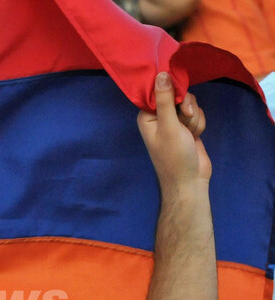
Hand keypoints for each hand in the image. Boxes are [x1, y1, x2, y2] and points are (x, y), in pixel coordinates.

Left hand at [137, 72, 210, 191]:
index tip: (180, 102)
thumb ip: (166, 100)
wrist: (190, 179)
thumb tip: (161, 73)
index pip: (159, 90)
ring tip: (190, 134)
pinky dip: (199, 124)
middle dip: (187, 107)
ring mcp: (174, 121)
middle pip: (178, 94)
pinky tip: (195, 136)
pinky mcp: (187, 126)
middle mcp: (158, 116)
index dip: (173, 92)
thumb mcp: (169, 125)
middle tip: (186, 120)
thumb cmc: (174, 155)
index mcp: (147, 116)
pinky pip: (197, 113)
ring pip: (191, 103)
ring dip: (194, 118)